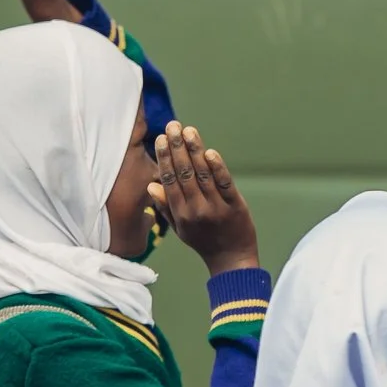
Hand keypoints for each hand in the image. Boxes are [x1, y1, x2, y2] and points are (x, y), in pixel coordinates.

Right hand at [149, 123, 259, 274]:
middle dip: (177, 148)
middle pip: (184, 173)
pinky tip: (210, 152)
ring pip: (203, 175)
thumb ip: (165, 207)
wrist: (232, 259)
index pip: (169, 181)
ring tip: (188, 131)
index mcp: (180, 214)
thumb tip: (150, 185)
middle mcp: (196, 209)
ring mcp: (216, 207)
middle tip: (172, 126)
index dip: (164, 158)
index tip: (160, 139)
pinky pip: (225, 183)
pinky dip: (218, 168)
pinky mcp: (235, 205)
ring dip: (195, 151)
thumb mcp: (179, 229)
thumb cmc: (203, 241)